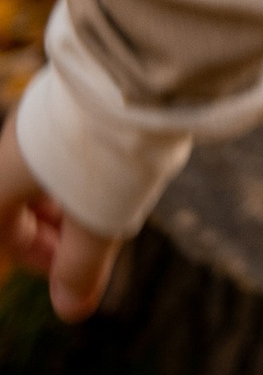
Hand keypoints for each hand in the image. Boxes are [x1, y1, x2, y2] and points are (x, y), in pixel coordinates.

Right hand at [0, 98, 118, 321]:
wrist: (136, 63)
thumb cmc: (108, 147)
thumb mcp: (97, 219)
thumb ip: (81, 266)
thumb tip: (72, 311)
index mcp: (5, 171)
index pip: (1, 226)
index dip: (33, 256)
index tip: (70, 270)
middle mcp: (20, 136)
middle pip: (22, 192)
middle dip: (56, 224)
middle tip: (92, 239)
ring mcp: (50, 108)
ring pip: (51, 162)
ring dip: (76, 192)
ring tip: (116, 203)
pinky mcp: (82, 89)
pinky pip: (75, 135)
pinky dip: (93, 159)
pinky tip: (130, 161)